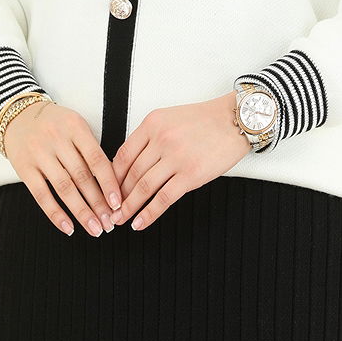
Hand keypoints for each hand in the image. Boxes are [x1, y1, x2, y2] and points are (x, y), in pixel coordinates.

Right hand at [3, 100, 122, 238]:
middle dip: (98, 203)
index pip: (97, 159)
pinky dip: (55, 214)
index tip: (118, 204)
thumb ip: (90, 150)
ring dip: (81, 212)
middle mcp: (57, 139)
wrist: (18, 116)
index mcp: (75, 127)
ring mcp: (39, 154)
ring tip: (95, 228)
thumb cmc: (55, 124)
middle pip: (82, 177)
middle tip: (110, 223)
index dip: (109, 183)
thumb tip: (111, 185)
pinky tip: (68, 227)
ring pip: (64, 188)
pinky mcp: (24, 168)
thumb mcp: (75, 126)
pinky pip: (41, 195)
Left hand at [108, 90, 250, 231]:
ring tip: (120, 219)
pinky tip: (140, 223)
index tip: (106, 189)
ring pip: (143, 188)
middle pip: (130, 173)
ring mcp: (176, 158)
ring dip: (129, 207)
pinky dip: (148, 214)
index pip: (123, 154)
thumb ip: (151, 137)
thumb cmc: (206, 119)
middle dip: (117, 196)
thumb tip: (133, 164)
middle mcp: (161, 139)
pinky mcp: (191, 175)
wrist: (235, 120)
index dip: (111, 176)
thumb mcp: (170, 118)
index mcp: (152, 123)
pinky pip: (163, 198)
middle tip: (110, 209)